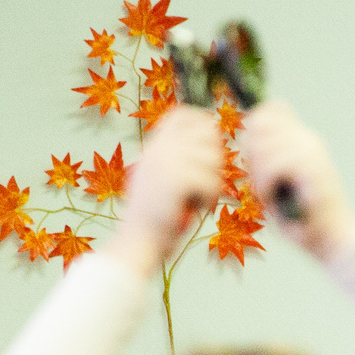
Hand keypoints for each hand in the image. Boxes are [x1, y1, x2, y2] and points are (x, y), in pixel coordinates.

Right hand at [109, 107, 223, 277]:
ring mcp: (165, 162)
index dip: (204, 126)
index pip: (184, 113)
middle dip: (215, 160)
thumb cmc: (158, 215)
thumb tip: (212, 131)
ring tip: (195, 199)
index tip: (207, 150)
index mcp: (156, 145)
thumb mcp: (163, 177)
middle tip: (203, 183)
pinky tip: (193, 208)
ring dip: (212, 184)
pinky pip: (211, 181)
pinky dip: (208, 199)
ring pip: (214, 160)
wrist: (139, 241)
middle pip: (208, 134)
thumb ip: (179, 155)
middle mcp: (159, 148)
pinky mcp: (174, 180)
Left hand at [237, 100, 354, 261]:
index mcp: (302, 138)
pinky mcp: (314, 170)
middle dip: (249, 153)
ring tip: (264, 193)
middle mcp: (309, 140)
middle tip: (256, 180)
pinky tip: (269, 198)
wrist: (334, 241)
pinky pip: (275, 165)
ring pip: (265, 145)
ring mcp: (314, 152)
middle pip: (261, 124)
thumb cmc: (302, 217)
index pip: (271, 109)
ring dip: (256, 173)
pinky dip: (264, 184)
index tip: (253, 158)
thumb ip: (263, 157)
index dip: (253, 129)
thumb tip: (245, 136)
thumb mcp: (276, 181)